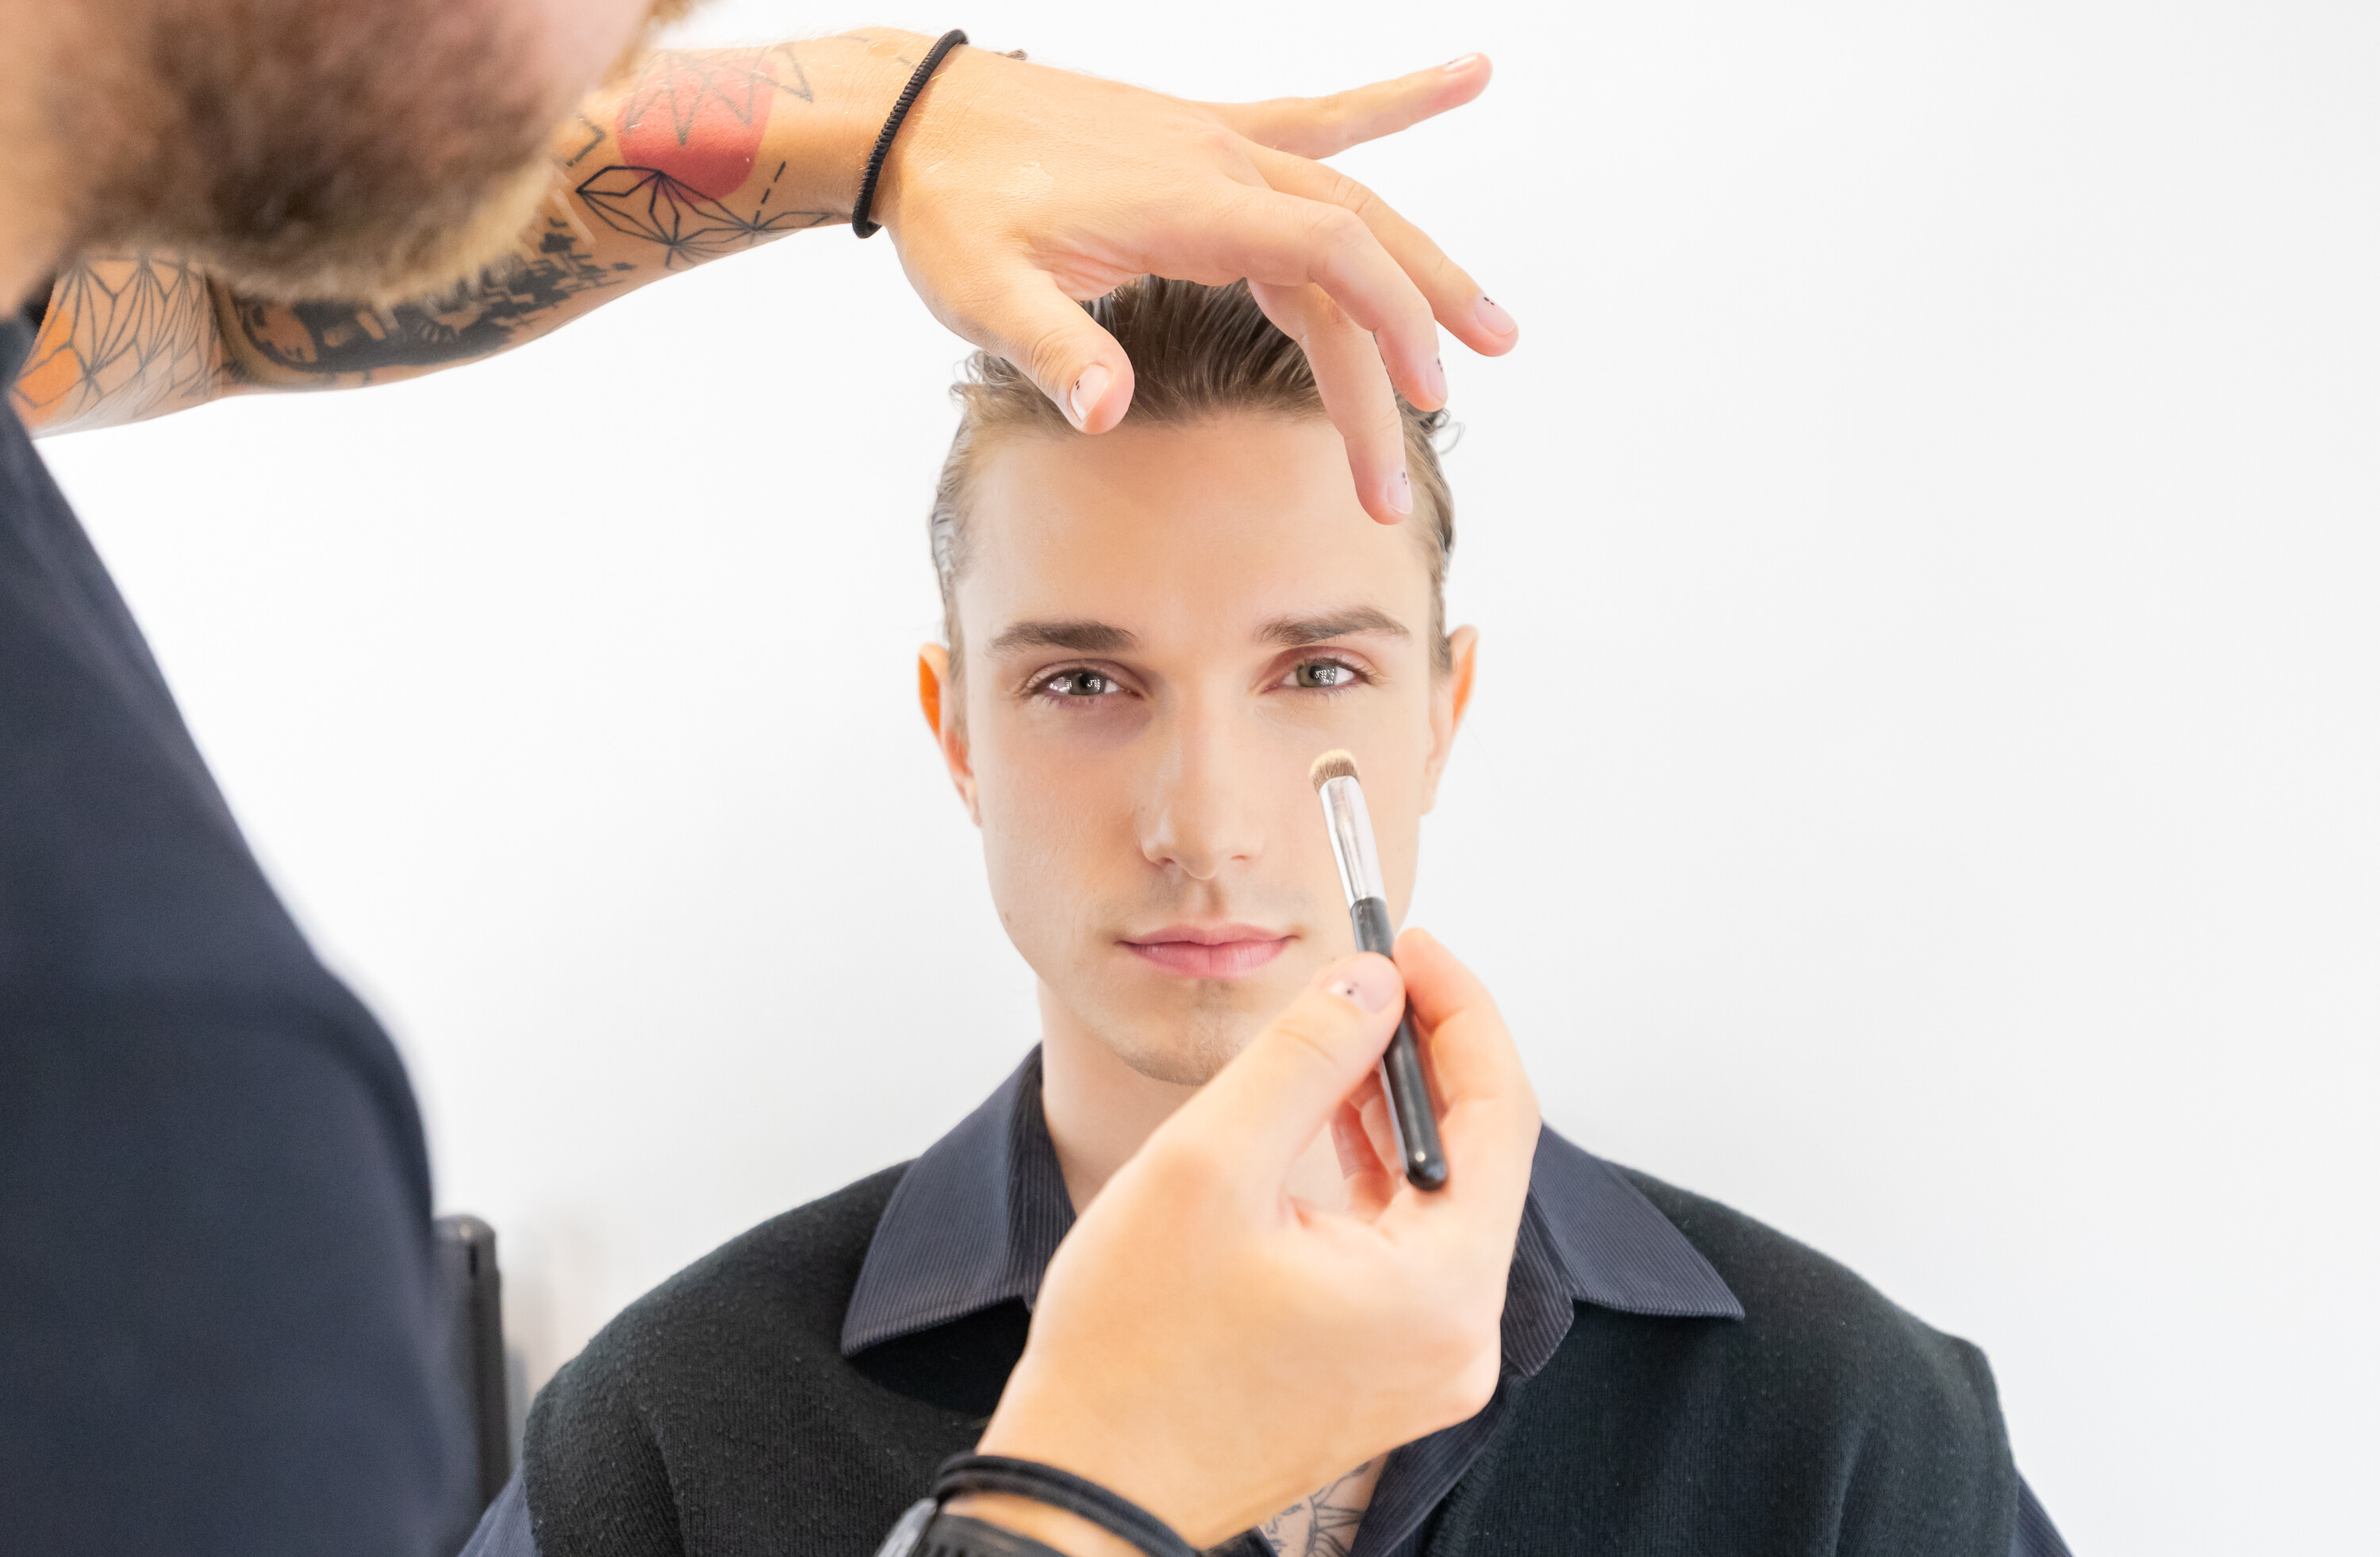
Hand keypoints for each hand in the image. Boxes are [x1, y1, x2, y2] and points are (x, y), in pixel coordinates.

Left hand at [871, 47, 1521, 523]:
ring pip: (1348, 203)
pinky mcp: (1204, 138)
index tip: (1418, 397)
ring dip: (1417, 265)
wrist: (913, 119)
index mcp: (1187, 204)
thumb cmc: (950, 213)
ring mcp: (1219, 142)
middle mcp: (1222, 163)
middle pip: (1355, 242)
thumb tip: (1107, 411)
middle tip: (1457, 394)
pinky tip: (1468, 73)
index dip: (1385, 326)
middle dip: (1416, 320)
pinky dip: (1393, 104)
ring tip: (1484, 330)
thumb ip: (1053, 351)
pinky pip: (1319, 121)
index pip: (1328, 259)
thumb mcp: (985, 297)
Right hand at [960, 931, 1539, 1550]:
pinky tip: (1333, 1119)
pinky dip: (1375, 1174)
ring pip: (1439, 1199)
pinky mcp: (1382, 1374)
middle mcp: (1458, 1339)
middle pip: (1477, 1156)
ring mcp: (1424, 1365)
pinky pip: (1406, 1247)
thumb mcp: (1209, 1165)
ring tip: (1343, 1032)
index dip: (1460, 1012)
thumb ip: (1304, 1055)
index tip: (1408, 944)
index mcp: (1442, 1292)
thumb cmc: (1131, 1351)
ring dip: (1397, 1110)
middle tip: (1374, 972)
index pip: (1500, 1114)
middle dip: (1427, 1053)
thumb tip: (1371, 983)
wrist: (1083, 1487)